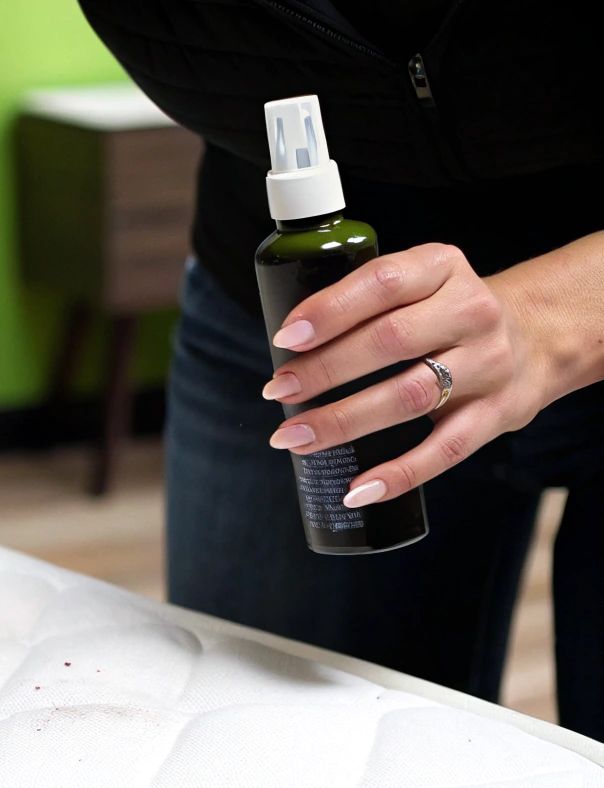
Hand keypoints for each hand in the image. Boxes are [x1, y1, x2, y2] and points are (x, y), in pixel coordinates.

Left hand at [259, 239, 603, 506]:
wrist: (540, 334)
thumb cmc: (447, 311)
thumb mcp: (420, 282)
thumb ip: (367, 301)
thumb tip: (286, 347)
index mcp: (442, 268)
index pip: (383, 283)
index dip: (331, 310)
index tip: (287, 337)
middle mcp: (471, 312)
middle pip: (389, 342)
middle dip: (325, 370)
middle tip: (277, 391)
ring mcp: (488, 365)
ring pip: (410, 396)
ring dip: (344, 421)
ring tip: (294, 437)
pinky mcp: (499, 414)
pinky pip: (446, 450)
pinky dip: (399, 473)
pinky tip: (356, 489)